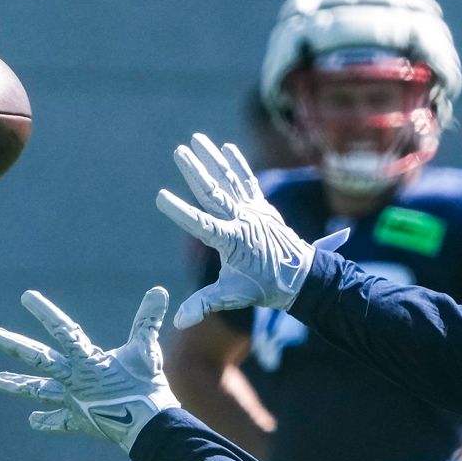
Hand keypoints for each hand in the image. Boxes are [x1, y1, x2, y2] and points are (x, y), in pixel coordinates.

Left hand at [0, 287, 180, 453]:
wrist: (148, 426)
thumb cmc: (147, 386)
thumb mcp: (147, 350)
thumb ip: (148, 320)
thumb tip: (159, 291)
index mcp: (89, 360)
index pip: (63, 330)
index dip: (44, 312)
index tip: (26, 297)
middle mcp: (74, 380)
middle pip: (40, 360)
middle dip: (15, 347)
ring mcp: (74, 401)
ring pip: (41, 391)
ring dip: (19, 386)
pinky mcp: (79, 420)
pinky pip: (59, 421)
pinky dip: (47, 420)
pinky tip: (33, 420)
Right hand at [156, 134, 316, 327]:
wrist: (300, 277)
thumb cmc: (263, 287)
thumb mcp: (232, 297)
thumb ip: (204, 304)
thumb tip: (179, 321)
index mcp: (233, 240)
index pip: (201, 224)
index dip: (181, 211)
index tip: (161, 197)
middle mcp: (243, 220)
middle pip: (214, 192)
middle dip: (195, 171)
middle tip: (178, 151)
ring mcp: (254, 210)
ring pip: (229, 180)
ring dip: (212, 159)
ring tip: (196, 139)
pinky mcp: (262, 206)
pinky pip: (248, 181)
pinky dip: (238, 164)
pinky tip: (226, 149)